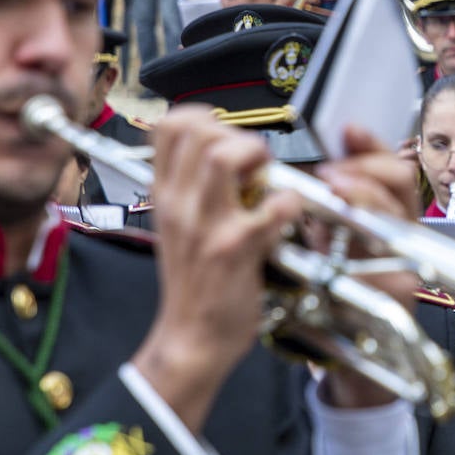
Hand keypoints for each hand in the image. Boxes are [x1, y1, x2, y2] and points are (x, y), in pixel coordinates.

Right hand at [133, 108, 302, 432]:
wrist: (191, 338)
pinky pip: (272, 206)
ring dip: (259, 158)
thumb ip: (192, 189)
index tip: (227, 134)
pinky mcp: (236, 249)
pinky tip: (287, 218)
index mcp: (165, 195)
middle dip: (238, 133)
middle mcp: (180, 204)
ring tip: (268, 182)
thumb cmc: (194, 284)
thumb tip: (223, 152)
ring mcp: (206, 225)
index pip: (169, 126)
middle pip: (200, 131)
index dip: (204, 116)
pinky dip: (289, 204)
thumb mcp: (178, 228)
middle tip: (256, 161)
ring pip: (225, 158)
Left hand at [312, 125, 424, 408]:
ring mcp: (403, 265)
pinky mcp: (397, 298)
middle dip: (365, 172)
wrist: (354, 362)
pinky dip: (360, 257)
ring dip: (365, 203)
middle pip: (402, 186)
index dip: (371, 147)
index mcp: (386, 215)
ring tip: (333, 194)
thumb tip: (307, 167)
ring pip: (397, 221)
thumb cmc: (337, 299)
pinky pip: (386, 270)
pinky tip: (336, 248)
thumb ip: (325, 209)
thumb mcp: (329, 244)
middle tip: (331, 173)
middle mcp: (402, 235)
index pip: (391, 168)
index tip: (346, 132)